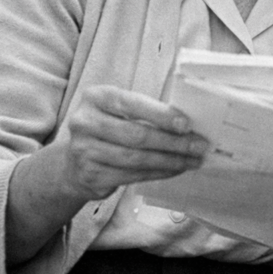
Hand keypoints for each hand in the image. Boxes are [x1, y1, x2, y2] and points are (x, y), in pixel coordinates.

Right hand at [52, 84, 208, 199]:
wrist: (73, 162)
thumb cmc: (109, 128)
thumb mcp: (120, 111)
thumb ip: (147, 112)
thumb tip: (188, 124)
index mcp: (96, 97)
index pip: (133, 104)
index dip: (162, 115)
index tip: (187, 124)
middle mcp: (84, 122)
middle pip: (137, 135)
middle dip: (173, 142)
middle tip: (199, 146)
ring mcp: (83, 151)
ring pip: (136, 159)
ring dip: (170, 161)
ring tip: (192, 160)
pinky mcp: (89, 175)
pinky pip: (131, 176)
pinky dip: (157, 174)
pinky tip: (174, 170)